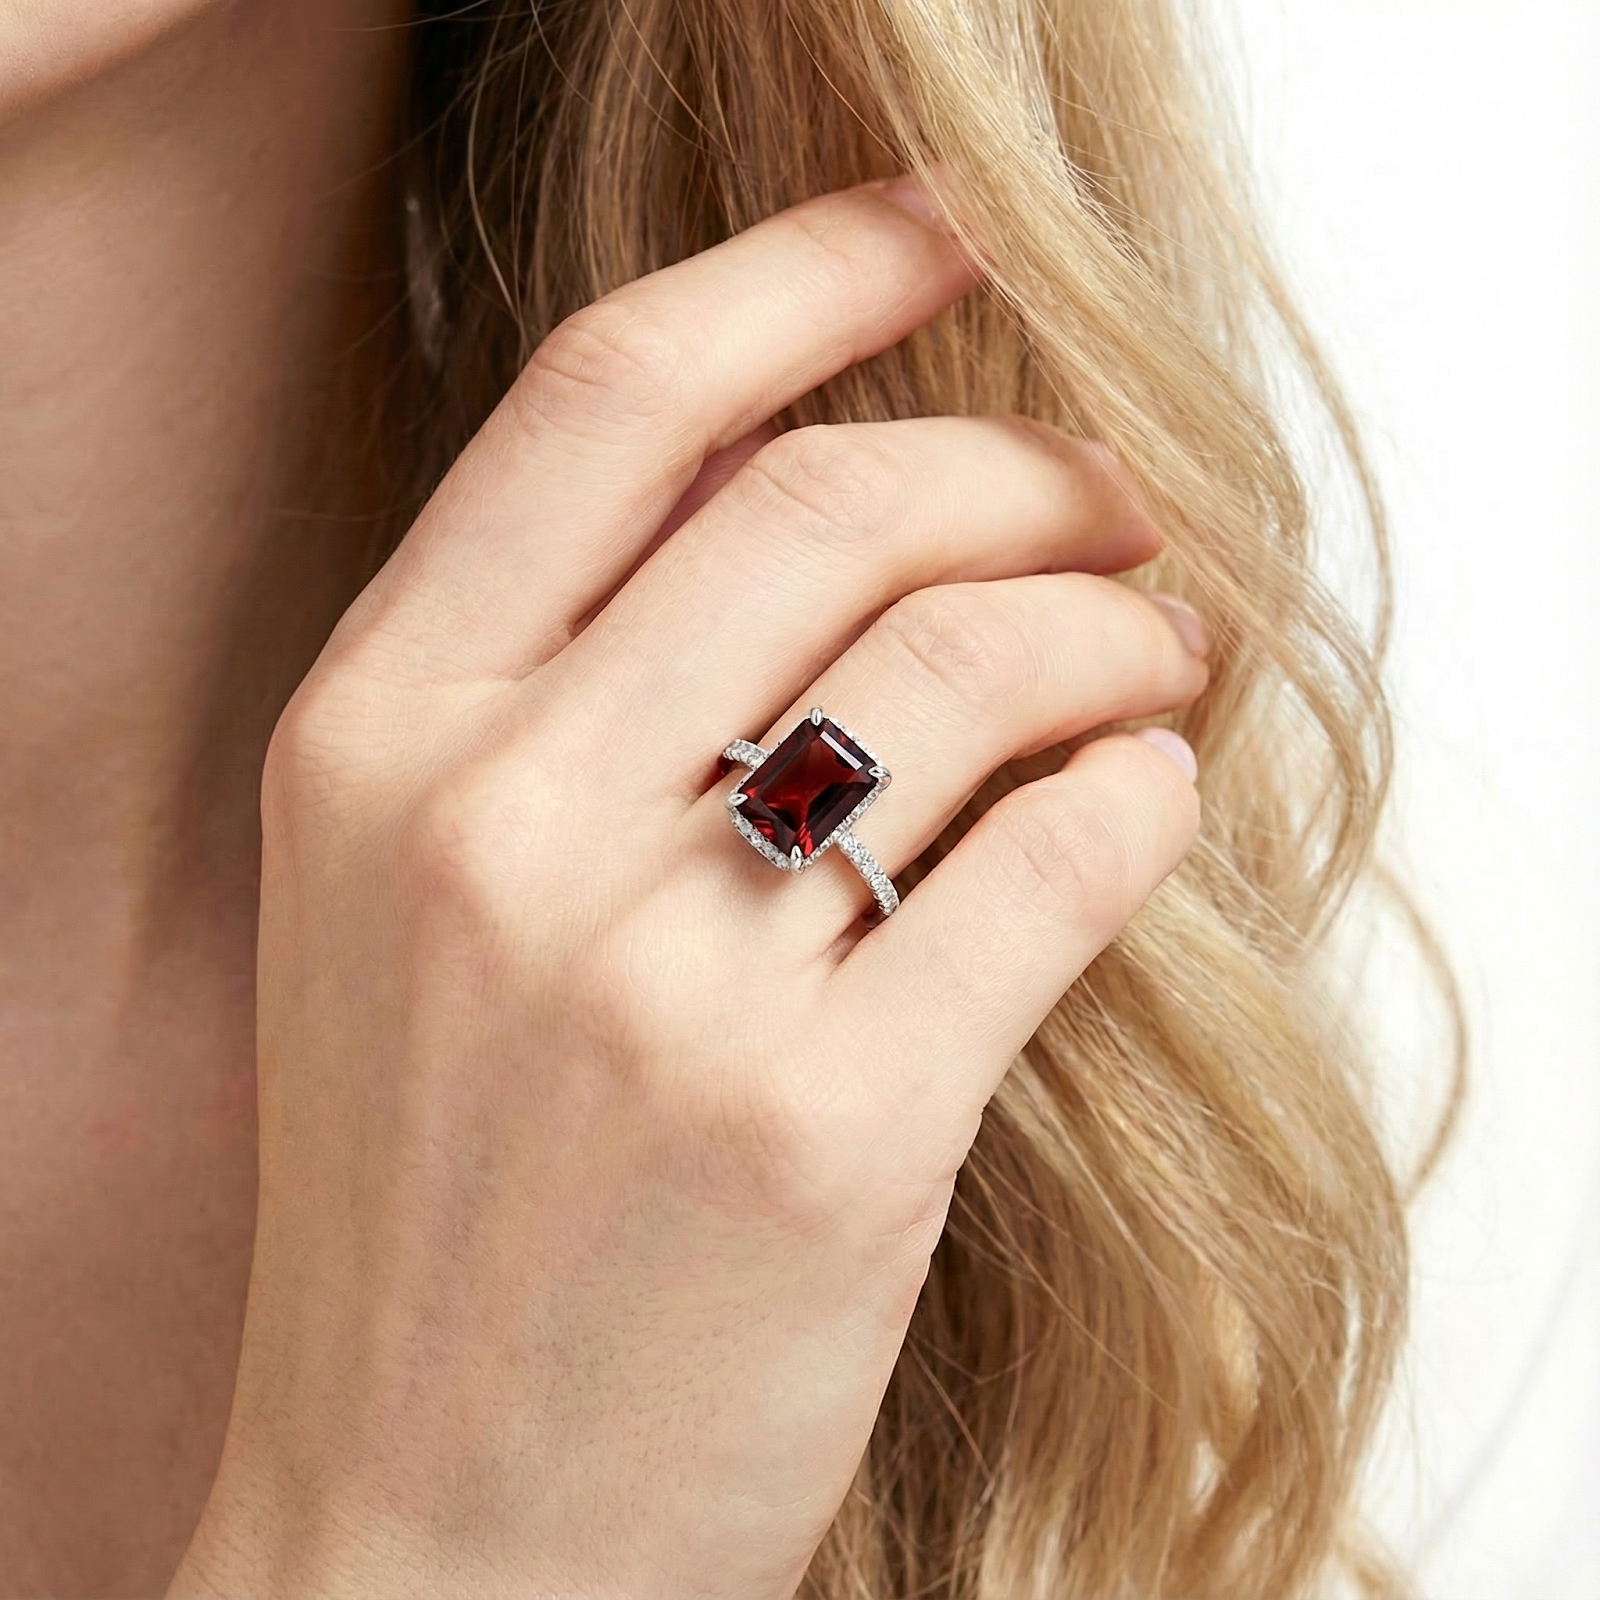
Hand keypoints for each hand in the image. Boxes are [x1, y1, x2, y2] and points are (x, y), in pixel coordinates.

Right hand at [171, 177, 1205, 1599]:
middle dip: (1025, 467)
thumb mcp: (421, 895)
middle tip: (1113, 501)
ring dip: (1116, 630)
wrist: (432, 1517)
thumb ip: (570, 677)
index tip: (932, 234)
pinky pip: (1063, 858)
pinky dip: (1144, 793)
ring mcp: (660, 982)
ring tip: (1157, 656)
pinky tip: (1144, 801)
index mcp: (376, 737)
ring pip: (978, 665)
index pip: (613, 395)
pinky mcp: (829, 1128)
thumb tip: (809, 484)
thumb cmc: (439, 1197)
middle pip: (835, 501)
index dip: (801, 272)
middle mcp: (498, 825)